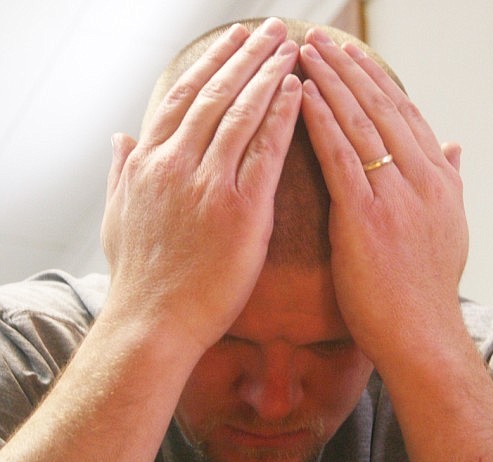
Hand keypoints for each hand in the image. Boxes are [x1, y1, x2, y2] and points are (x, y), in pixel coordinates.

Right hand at [101, 19, 300, 356]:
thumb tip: (120, 137)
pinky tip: (298, 93)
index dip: (210, 64)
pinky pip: (265, 154)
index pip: (181, 98)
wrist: (152, 324)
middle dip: (246, 56)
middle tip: (273, 29)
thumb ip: (120, 171)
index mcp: (148, 165)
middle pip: (215, 95)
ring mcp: (208, 187)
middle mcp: (176, 165)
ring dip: (268, 75)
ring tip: (291, 48)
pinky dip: (282, 118)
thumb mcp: (117, 217)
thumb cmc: (138, 280)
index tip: (231, 41)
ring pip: (241, 114)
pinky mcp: (241, 213)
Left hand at [299, 30, 467, 369]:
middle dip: (348, 69)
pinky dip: (321, 123)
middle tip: (318, 40)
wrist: (421, 335)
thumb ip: (451, 182)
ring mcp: (396, 197)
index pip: (405, 114)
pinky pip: (341, 158)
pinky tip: (300, 97)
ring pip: (360, 125)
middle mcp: (422, 180)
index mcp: (439, 180)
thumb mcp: (450, 228)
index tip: (351, 55)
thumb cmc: (425, 290)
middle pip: (382, 108)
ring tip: (303, 54)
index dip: (376, 80)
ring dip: (329, 84)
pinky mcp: (366, 218)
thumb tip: (453, 146)